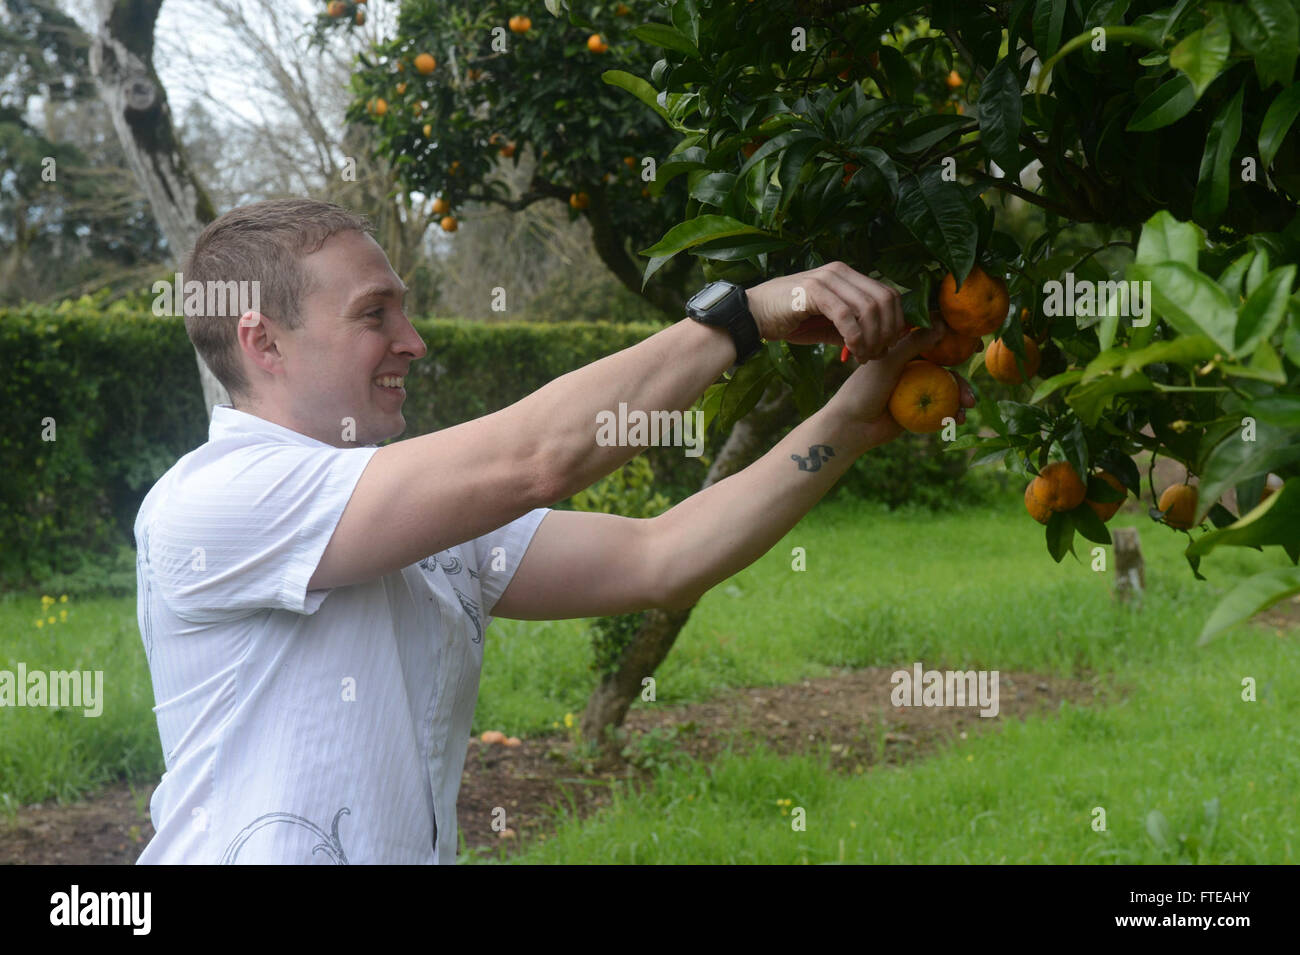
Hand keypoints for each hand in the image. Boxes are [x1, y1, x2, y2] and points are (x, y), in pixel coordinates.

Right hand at [746, 261, 904, 363]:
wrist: (753, 315)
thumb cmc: (789, 321)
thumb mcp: (828, 326)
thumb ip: (854, 329)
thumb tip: (882, 345)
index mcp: (847, 275)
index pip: (888, 294)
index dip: (896, 322)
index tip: (888, 346)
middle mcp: (840, 271)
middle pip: (884, 299)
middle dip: (887, 332)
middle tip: (877, 354)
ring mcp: (827, 278)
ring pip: (868, 308)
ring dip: (872, 338)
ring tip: (863, 356)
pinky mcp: (813, 290)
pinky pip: (846, 315)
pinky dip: (855, 337)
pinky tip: (852, 351)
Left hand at [829, 321, 977, 445]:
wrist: (852, 426)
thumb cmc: (864, 390)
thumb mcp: (889, 363)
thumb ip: (913, 344)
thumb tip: (942, 324)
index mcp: (904, 352)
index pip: (935, 342)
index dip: (956, 342)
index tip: (976, 343)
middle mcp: (912, 369)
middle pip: (947, 368)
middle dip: (963, 375)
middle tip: (975, 379)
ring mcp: (916, 390)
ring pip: (947, 389)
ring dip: (962, 396)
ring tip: (968, 405)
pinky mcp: (918, 410)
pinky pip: (941, 410)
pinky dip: (952, 413)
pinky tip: (959, 419)